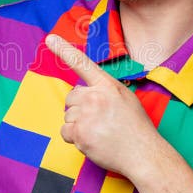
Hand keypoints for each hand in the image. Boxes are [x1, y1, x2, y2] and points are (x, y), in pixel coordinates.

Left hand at [45, 34, 161, 176]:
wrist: (143, 153)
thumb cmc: (136, 128)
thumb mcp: (125, 99)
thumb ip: (105, 91)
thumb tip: (86, 93)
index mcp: (107, 85)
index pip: (82, 63)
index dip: (64, 49)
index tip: (49, 38)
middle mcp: (95, 96)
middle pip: (71, 98)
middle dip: (79, 109)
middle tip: (99, 121)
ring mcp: (86, 115)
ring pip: (68, 116)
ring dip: (78, 125)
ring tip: (99, 132)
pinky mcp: (79, 133)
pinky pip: (65, 132)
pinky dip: (74, 138)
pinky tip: (92, 141)